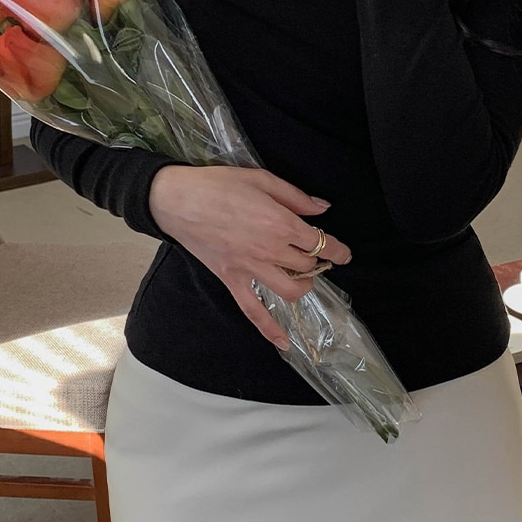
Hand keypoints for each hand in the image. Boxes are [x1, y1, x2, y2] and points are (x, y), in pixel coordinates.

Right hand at [148, 165, 351, 348]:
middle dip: (317, 261)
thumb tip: (322, 208)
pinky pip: (254, 310)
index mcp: (281, 223)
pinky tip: (283, 342)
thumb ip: (295, 196)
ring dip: (303, 286)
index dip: (337, 249)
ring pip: (290, 290)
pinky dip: (269, 329)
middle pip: (307, 265)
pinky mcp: (231, 280)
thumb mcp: (262, 179)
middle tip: (316, 254)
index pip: (320, 243)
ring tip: (303, 277)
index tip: (344, 254)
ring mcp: (250, 269)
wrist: (177, 199)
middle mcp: (270, 250)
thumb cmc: (219, 184)